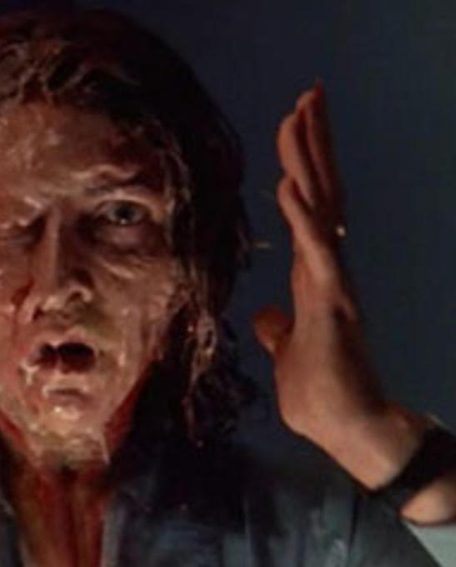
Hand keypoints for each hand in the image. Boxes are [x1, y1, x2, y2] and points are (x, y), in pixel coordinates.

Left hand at [253, 83, 424, 480]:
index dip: (301, 166)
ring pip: (320, 207)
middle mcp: (326, 267)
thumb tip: (267, 317)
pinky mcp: (332, 302)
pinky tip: (289, 184)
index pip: (306, 207)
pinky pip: (315, 250)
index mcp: (312, 274)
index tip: (295, 126)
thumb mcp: (287, 352)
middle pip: (319, 191)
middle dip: (312, 142)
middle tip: (308, 94)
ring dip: (308, 159)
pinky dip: (302, 216)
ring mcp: (332, 280)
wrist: (345, 427)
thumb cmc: (320, 392)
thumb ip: (279, 329)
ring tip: (300, 112)